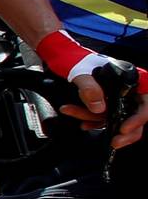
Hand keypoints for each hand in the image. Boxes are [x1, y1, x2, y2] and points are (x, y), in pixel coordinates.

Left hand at [40, 33, 147, 147]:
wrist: (59, 56)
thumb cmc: (73, 58)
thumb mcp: (80, 71)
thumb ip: (89, 87)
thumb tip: (99, 108)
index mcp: (130, 78)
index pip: (145, 102)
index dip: (139, 117)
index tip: (123, 128)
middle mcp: (127, 89)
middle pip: (135, 115)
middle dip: (125, 131)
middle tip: (114, 142)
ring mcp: (116, 97)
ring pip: (116, 117)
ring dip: (97, 121)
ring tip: (75, 115)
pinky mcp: (105, 102)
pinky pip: (103, 117)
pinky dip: (92, 121)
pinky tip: (82, 122)